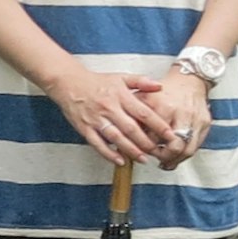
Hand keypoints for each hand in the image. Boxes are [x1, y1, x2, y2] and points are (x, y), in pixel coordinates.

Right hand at [49, 67, 170, 165]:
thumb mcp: (121, 77)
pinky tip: (120, 161)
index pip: (143, 113)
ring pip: (116, 138)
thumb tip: (160, 87)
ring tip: (143, 159)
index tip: (169, 135)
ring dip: (131, 150)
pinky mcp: (84, 128)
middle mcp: (110, 108)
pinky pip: (97, 144)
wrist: (68, 82)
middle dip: (146, 142)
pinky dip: (108, 154)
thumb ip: (141, 82)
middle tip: (159, 152)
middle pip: (131, 129)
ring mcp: (96, 119)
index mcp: (121, 96)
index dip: (158, 125)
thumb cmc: (97, 81)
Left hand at [141, 67, 215, 164]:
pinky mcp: (205, 122)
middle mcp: (182, 114)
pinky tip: (177, 156)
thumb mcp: (143, 98)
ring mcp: (196, 119)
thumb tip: (120, 137)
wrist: (188, 79)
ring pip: (187, 149)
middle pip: (174, 147)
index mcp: (164, 108)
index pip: (153, 138)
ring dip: (176, 159)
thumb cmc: (164, 90)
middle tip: (155, 158)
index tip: (140, 152)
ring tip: (166, 162)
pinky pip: (197, 145)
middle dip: (163, 156)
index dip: (145, 149)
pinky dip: (186, 153)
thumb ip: (132, 116)